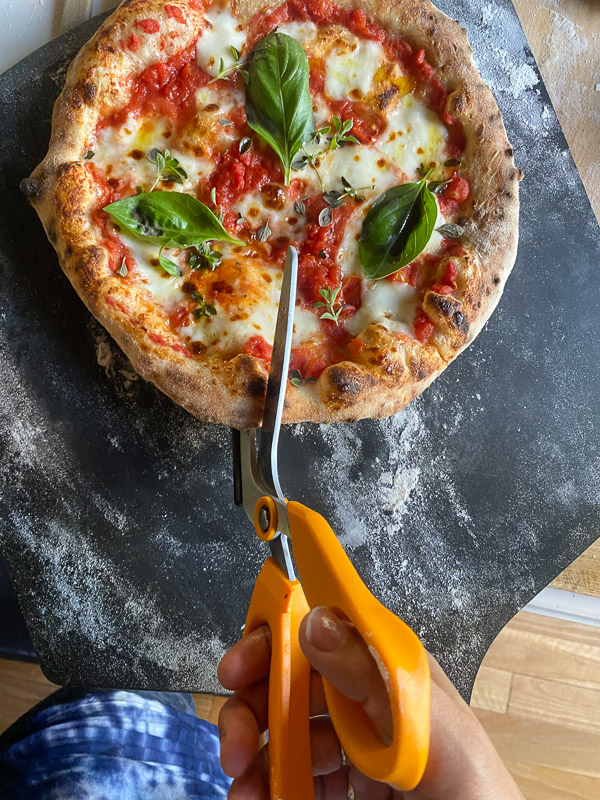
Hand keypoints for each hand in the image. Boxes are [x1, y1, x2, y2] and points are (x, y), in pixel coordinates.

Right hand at [217, 607, 524, 798]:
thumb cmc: (474, 788)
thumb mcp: (429, 727)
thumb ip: (373, 674)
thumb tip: (317, 620)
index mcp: (387, 669)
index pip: (321, 632)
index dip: (273, 639)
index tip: (238, 668)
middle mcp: (367, 700)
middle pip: (291, 686)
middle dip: (254, 711)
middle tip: (236, 749)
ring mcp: (355, 746)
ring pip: (287, 737)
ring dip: (256, 759)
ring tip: (246, 791)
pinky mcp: (348, 786)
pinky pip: (297, 780)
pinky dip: (272, 789)